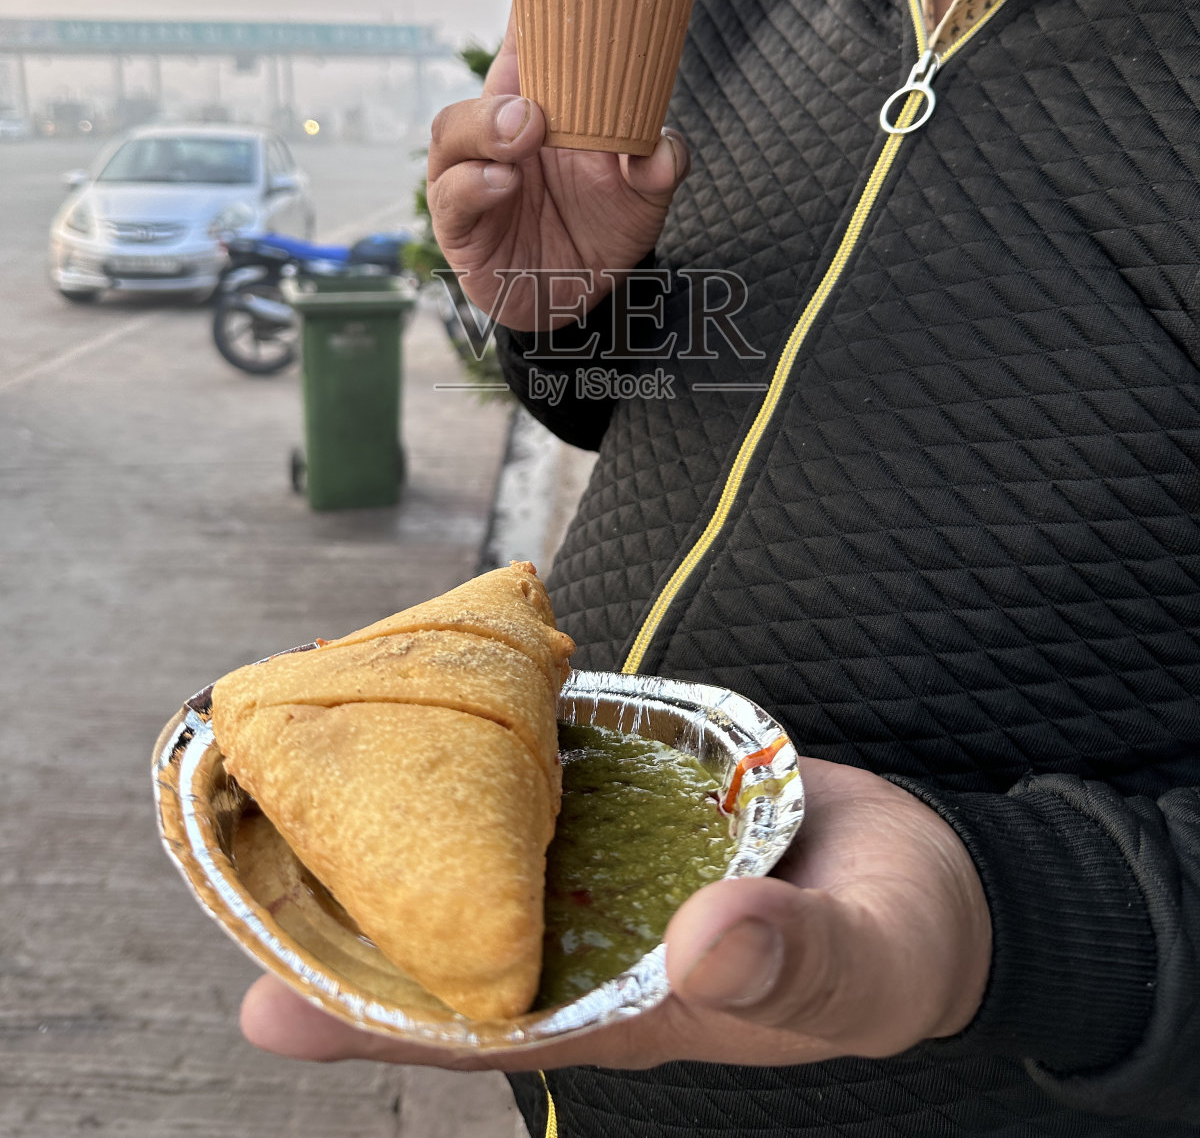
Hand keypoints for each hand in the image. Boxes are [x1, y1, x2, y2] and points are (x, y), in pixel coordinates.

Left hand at [239, 758, 991, 1071]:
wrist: (932, 870)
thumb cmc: (899, 940)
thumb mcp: (866, 961)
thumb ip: (797, 959)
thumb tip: (708, 938)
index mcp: (627, 999)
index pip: (482, 1022)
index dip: (376, 1023)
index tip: (266, 1009)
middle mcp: (592, 931)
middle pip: (451, 933)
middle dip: (348, 908)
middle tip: (236, 856)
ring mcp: (606, 856)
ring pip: (484, 844)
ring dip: (401, 815)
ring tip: (302, 766)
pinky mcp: (631, 787)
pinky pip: (544, 769)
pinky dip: (490, 740)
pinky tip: (433, 697)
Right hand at [426, 10, 689, 330]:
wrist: (579, 299)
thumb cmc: (603, 226)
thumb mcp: (642, 197)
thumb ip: (657, 167)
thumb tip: (662, 150)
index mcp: (543, 106)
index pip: (531, 44)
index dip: (532, 2)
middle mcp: (500, 132)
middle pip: (487, 84)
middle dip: (508, 75)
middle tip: (538, 102)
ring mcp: (471, 174)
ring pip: (451, 132)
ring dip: (486, 129)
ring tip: (522, 139)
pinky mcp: (459, 223)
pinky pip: (451, 196)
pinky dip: (475, 186)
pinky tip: (504, 184)